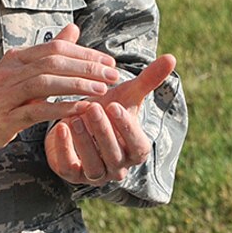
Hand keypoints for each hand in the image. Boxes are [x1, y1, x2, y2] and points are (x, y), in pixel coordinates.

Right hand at [0, 24, 119, 162]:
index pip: (56, 48)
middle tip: (113, 75)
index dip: (85, 54)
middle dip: (87, 67)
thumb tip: (73, 29)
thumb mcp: (20, 72)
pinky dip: (61, 108)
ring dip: (77, 85)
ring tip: (102, 91)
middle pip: (54, 62)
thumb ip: (48, 52)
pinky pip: (37, 110)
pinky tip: (81, 110)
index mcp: (16, 58)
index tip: (109, 62)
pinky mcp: (5, 119)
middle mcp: (10, 72)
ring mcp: (6, 95)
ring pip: (46, 83)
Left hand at [45, 50, 176, 185]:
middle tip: (92, 107)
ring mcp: (96, 174)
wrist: (79, 123)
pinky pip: (70, 168)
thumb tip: (171, 57)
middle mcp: (118, 167)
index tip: (115, 106)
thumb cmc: (107, 110)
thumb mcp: (127, 95)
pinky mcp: (73, 175)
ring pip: (93, 165)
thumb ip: (148, 80)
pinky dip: (64, 149)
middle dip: (103, 131)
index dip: (127, 128)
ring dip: (84, 141)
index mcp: (136, 150)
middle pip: (114, 155)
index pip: (138, 146)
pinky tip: (60, 127)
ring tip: (74, 116)